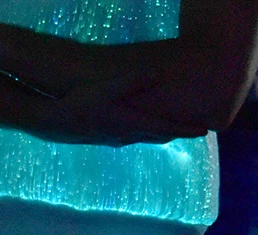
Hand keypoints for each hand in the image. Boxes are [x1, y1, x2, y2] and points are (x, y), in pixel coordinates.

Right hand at [55, 69, 209, 145]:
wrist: (51, 123)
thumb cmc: (77, 104)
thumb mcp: (105, 89)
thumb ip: (131, 81)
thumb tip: (156, 73)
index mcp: (131, 124)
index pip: (166, 128)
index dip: (186, 129)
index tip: (205, 131)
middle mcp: (126, 134)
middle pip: (159, 135)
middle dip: (178, 132)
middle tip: (196, 131)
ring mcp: (115, 138)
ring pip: (146, 137)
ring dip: (161, 134)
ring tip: (174, 130)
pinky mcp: (105, 136)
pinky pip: (132, 136)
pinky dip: (144, 133)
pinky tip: (141, 130)